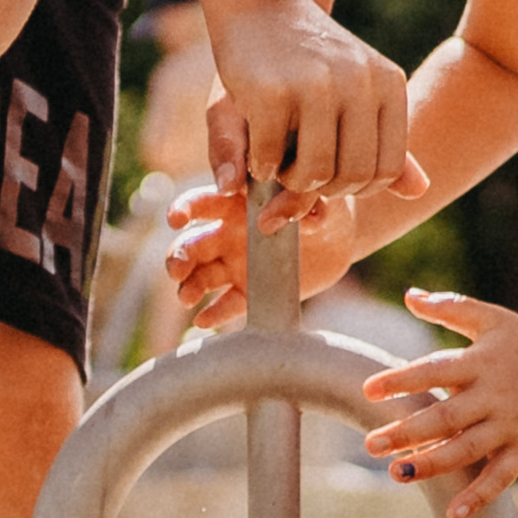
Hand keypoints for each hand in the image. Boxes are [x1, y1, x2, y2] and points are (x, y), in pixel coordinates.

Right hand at [159, 174, 399, 332]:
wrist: (341, 237)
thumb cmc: (324, 204)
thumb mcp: (317, 197)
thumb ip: (299, 202)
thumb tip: (274, 218)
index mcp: (237, 203)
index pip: (204, 202)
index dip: (185, 208)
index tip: (176, 218)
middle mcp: (228, 234)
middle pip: (193, 244)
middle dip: (179, 255)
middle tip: (177, 269)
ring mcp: (236, 265)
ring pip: (202, 276)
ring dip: (189, 286)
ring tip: (186, 298)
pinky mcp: (250, 293)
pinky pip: (228, 305)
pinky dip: (214, 314)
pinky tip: (204, 319)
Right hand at [202, 0, 415, 205]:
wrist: (259, 3)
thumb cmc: (307, 59)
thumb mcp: (355, 92)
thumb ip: (384, 142)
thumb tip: (420, 191)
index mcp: (389, 83)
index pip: (388, 169)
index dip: (358, 187)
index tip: (332, 176)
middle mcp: (361, 82)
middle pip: (353, 177)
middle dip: (323, 189)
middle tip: (300, 172)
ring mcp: (318, 85)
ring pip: (316, 172)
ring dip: (290, 182)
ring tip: (280, 163)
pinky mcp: (273, 91)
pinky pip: (271, 157)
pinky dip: (260, 166)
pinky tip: (257, 148)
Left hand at [354, 291, 517, 517]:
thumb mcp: (493, 319)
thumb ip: (450, 307)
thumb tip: (409, 295)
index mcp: (480, 363)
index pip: (433, 371)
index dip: (400, 380)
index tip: (367, 390)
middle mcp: (493, 395)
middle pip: (444, 417)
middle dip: (405, 432)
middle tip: (370, 444)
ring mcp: (511, 425)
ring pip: (466, 450)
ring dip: (431, 464)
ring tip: (397, 474)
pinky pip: (501, 477)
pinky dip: (478, 497)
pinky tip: (453, 515)